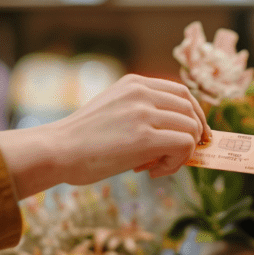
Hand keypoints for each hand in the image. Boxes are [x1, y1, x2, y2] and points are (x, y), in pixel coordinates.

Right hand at [53, 74, 208, 180]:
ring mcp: (144, 113)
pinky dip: (177, 162)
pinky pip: (184, 145)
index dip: (196, 115)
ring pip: (191, 129)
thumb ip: (142, 113)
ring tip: (157, 167)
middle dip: (194, 136)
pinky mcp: (145, 137)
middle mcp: (141, 93)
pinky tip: (154, 171)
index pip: (182, 93)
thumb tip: (177, 134)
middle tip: (180, 157)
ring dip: (182, 153)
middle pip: (191, 110)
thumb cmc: (81, 140)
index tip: (197, 135)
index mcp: (134, 83)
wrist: (56, 151)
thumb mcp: (114, 111)